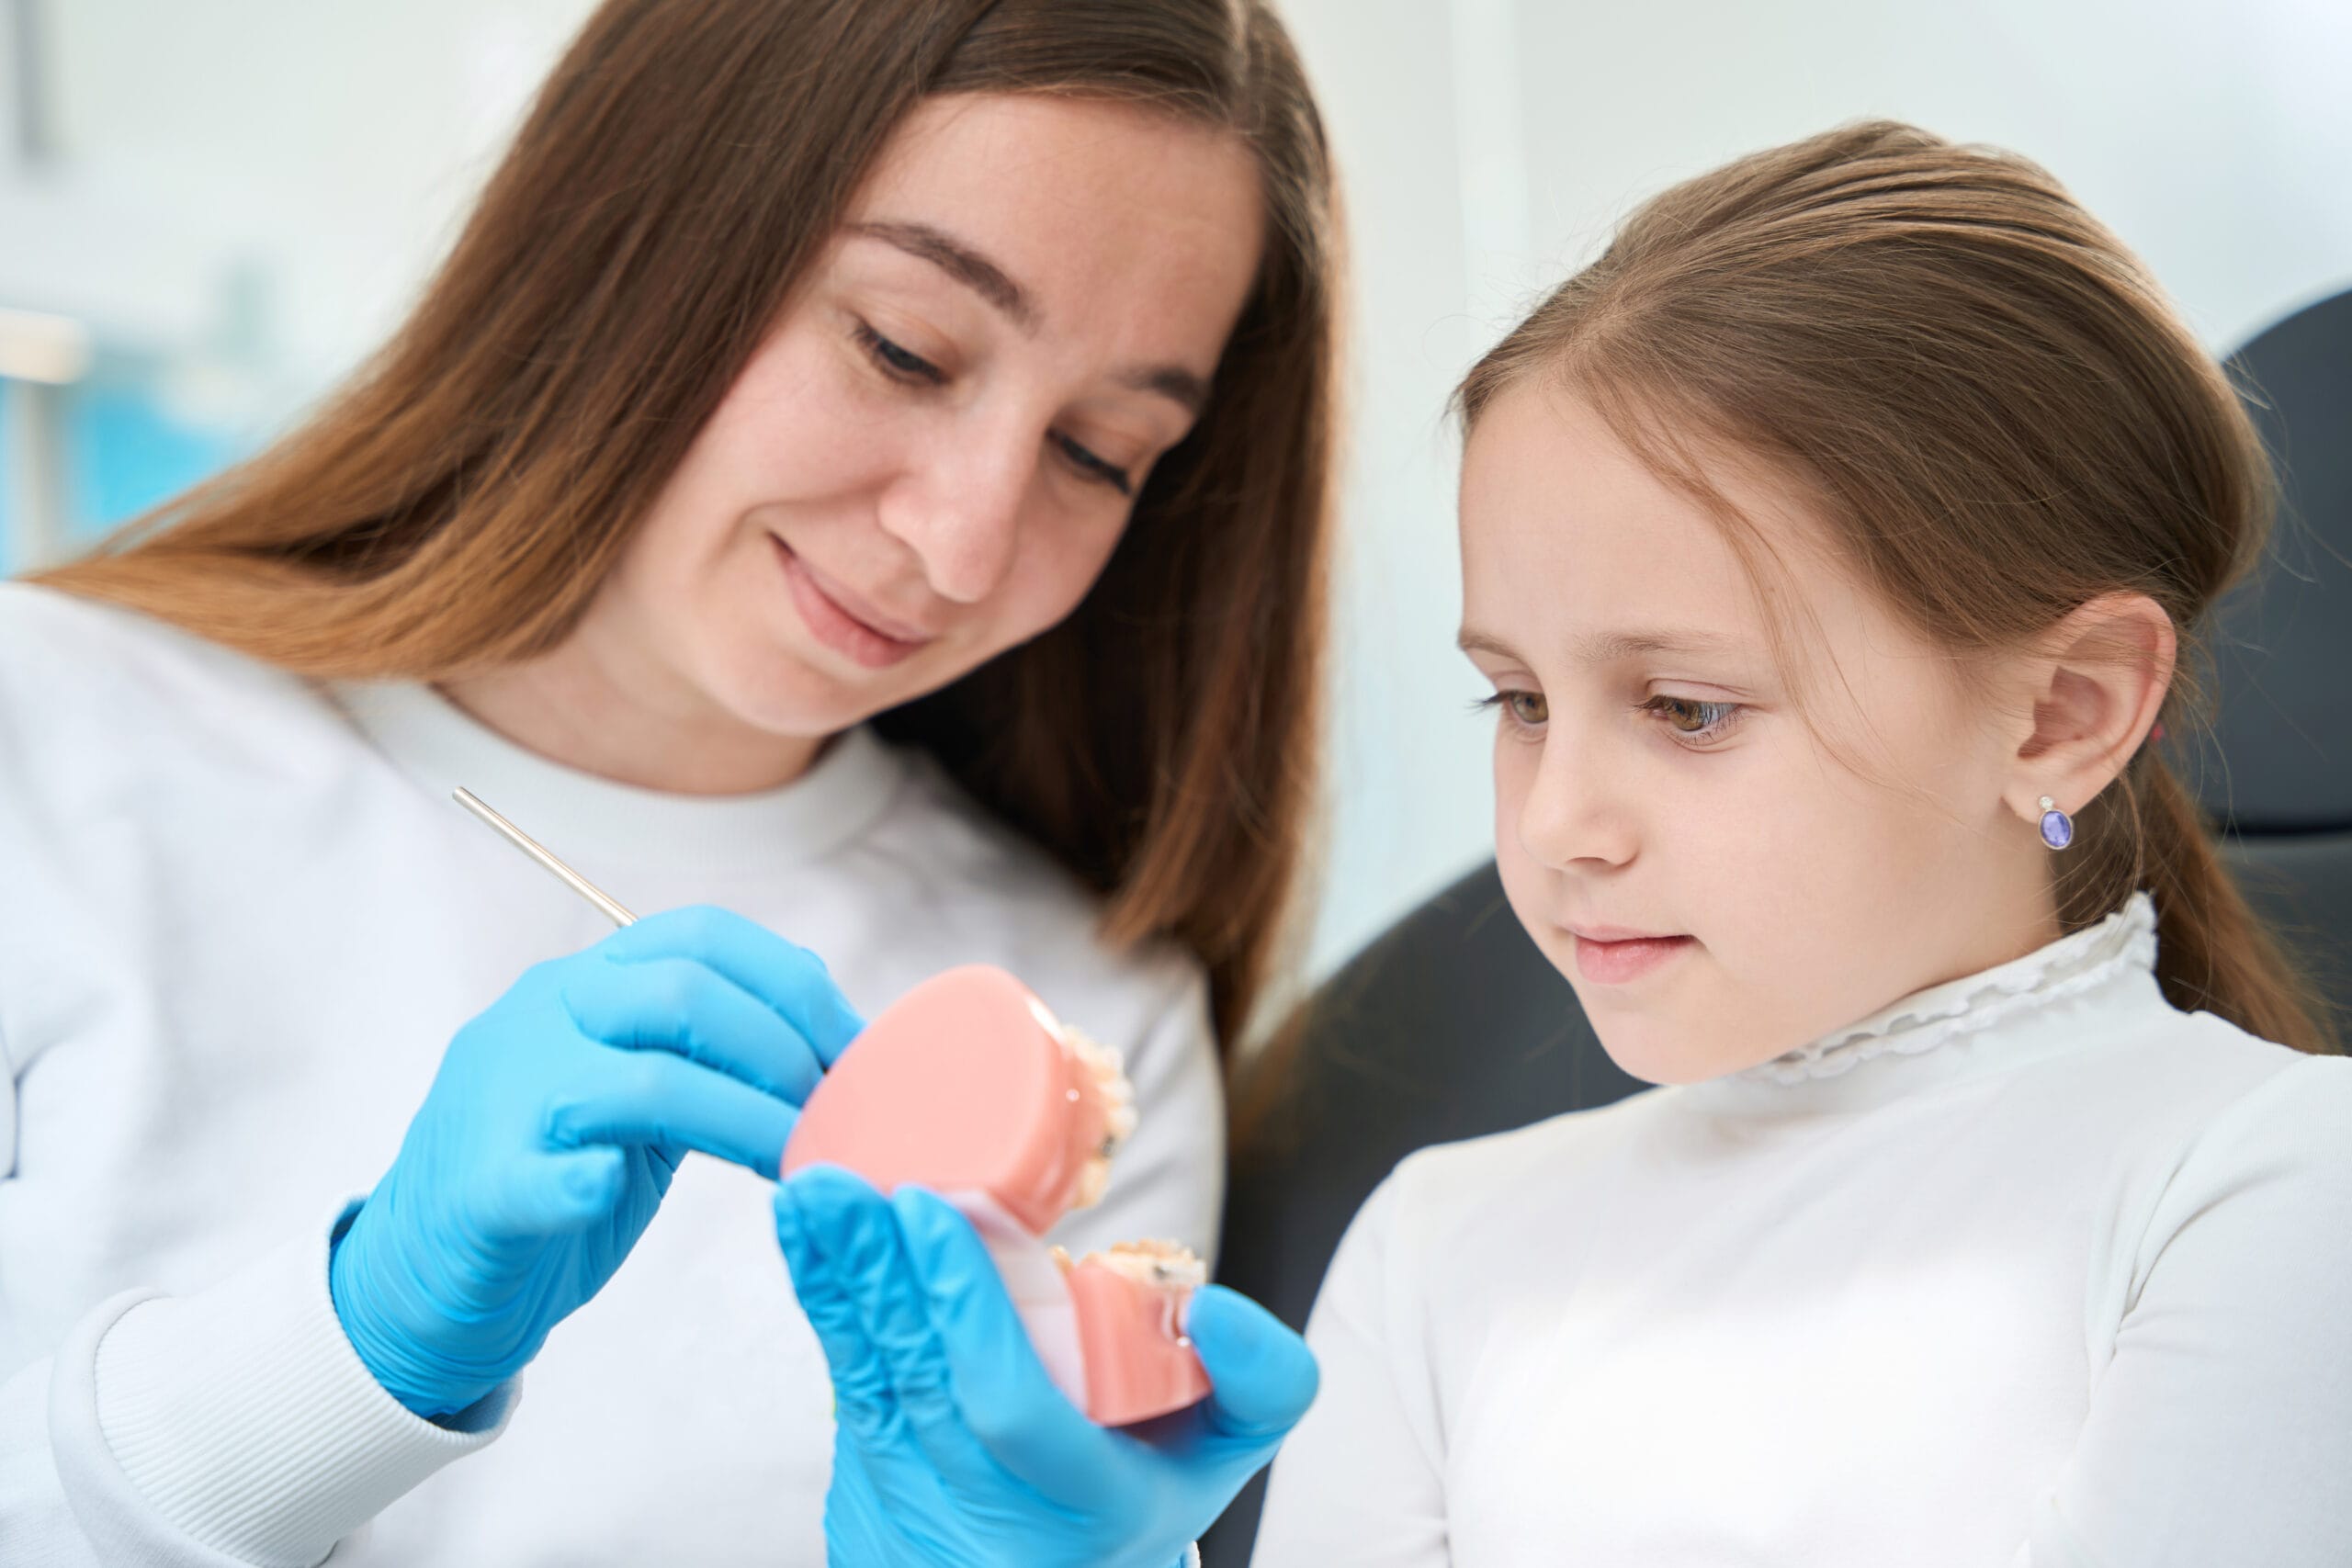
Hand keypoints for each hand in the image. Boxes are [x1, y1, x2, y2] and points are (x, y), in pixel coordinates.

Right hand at [331, 906, 862, 1417]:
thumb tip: (826, 1022)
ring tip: (796, 1163)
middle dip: (783, 1051)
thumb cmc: (556, 1169)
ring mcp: (506, 1101)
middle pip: (683, 995)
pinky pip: (540, 1175)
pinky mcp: (482, 1191)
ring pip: (641, 1083)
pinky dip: (583, 1183)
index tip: (856, 1049)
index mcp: (584, 985)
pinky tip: (613, 1196)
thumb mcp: (636, 1086)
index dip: (794, 984)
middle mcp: (542, 1020)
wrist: (420, 1267)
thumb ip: (706, 1046)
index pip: (702, 936)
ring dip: (743, 1121)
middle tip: (833, 1114)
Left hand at [773, 1166, 1317, 1567]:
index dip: (967, 1308)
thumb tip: (1212, 1304)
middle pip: (920, 1384)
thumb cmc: (1153, 1483)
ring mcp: (916, 1513)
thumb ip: (1262, 1379)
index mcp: (1086, 1505)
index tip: (934, 1210)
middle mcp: (989, 1521)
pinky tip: (805, 1240)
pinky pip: (846, 1387)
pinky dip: (825, 1307)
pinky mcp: (868, 1494)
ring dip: (835, 1281)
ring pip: (869, 1382)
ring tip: (811, 1195)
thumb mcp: (1231, 1449)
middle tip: (842, 1183)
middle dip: (877, 1276)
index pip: (1011, 1406)